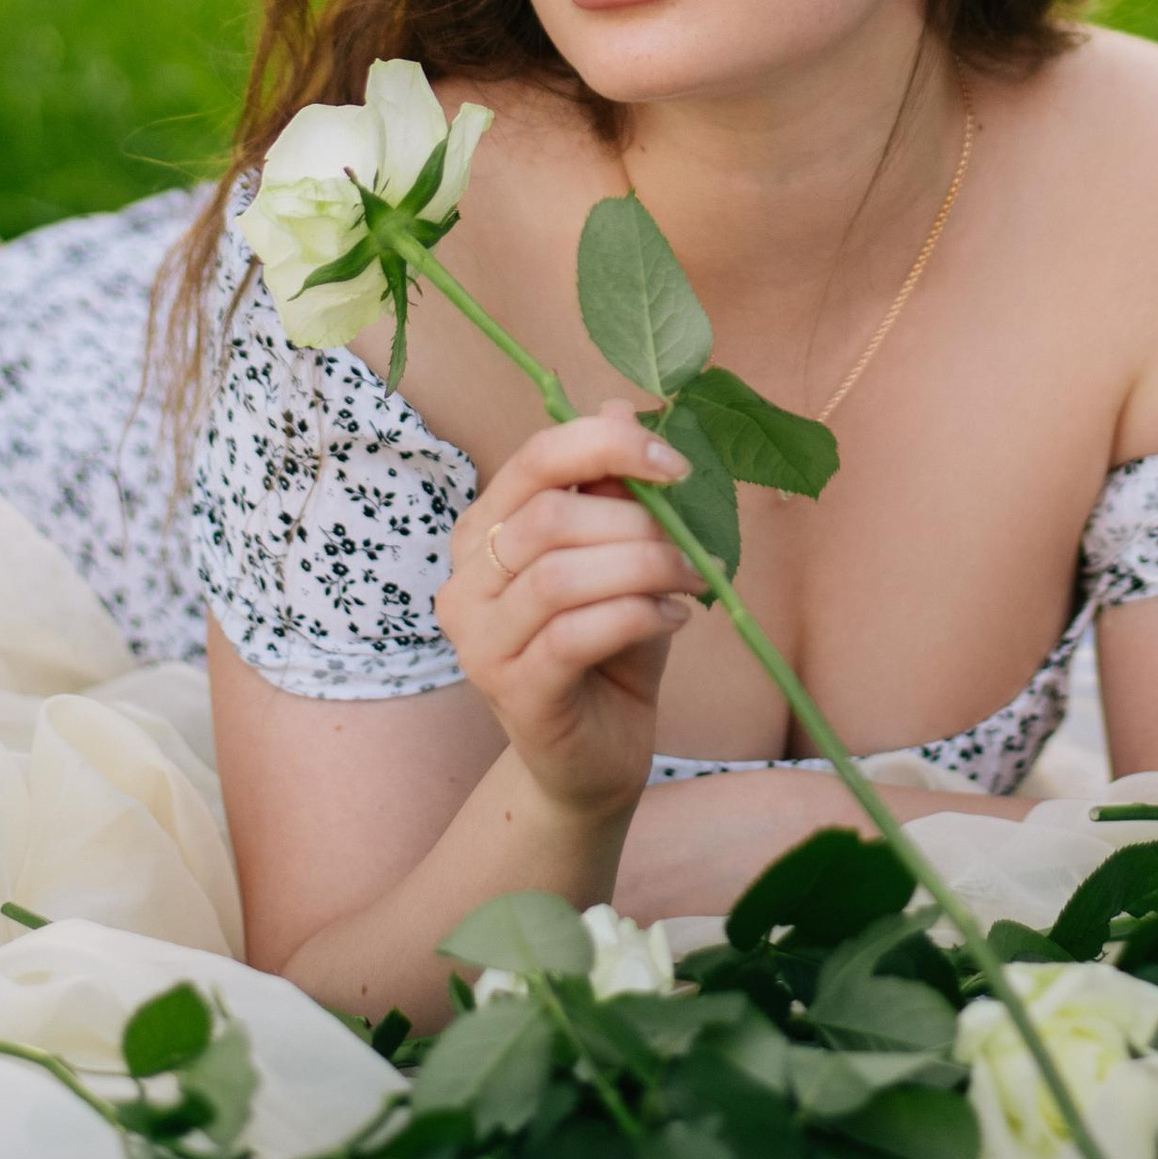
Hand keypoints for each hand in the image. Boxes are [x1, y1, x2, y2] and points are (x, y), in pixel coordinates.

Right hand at [437, 404, 699, 821]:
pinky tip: (674, 620)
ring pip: (559, 576)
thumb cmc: (610, 644)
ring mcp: (478, 640)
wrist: (598, 753)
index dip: (607, 446)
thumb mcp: (622, 555)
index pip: (535, 460)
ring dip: (644, 569)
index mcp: (485, 529)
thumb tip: (623, 405)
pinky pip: (574, 635)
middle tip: (693, 546)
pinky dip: (638, 616)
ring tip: (692, 582)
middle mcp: (464, 579)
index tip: (675, 465)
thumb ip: (616, 488)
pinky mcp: (510, 691)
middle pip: (549, 518)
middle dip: (637, 523)